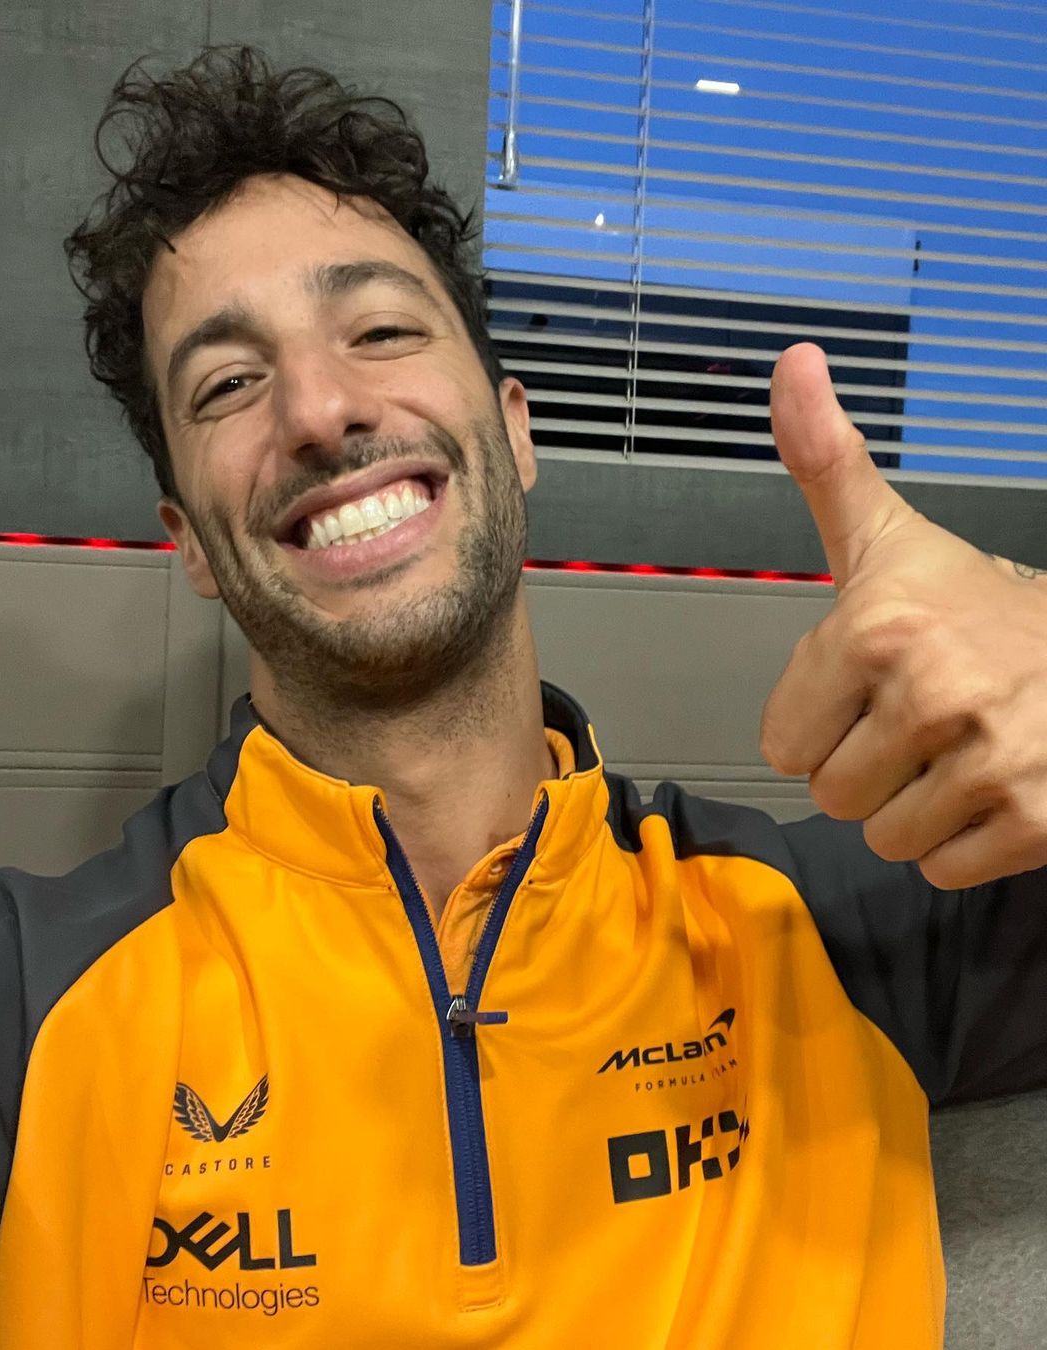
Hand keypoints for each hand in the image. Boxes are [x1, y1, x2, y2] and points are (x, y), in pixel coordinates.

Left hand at [759, 342, 1046, 887]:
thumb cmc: (977, 605)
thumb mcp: (888, 537)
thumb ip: (825, 463)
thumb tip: (792, 362)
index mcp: (877, 628)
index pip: (781, 744)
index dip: (819, 722)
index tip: (868, 687)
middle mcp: (933, 694)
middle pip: (831, 794)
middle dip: (865, 767)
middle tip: (919, 720)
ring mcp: (991, 763)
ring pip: (885, 838)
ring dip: (912, 808)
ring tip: (954, 751)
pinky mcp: (1038, 823)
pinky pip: (943, 870)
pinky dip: (962, 843)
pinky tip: (990, 786)